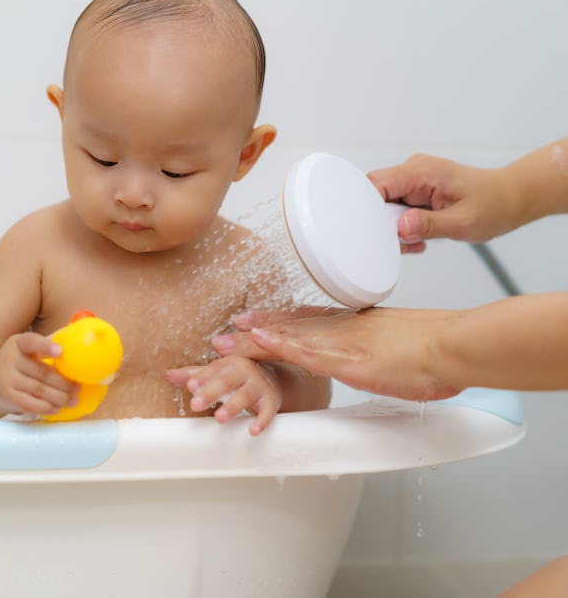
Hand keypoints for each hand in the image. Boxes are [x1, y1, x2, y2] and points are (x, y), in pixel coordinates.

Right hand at [0, 332, 78, 415]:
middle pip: (42, 372)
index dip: (46, 346)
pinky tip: (57, 408)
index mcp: (18, 343)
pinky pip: (30, 404)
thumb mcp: (28, 350)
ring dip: (60, 397)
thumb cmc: (20, 363)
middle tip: (78, 388)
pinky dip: (46, 407)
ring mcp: (5, 378)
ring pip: (39, 389)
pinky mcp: (6, 396)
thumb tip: (78, 335)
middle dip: (64, 382)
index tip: (60, 352)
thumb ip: (49, 343)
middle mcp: (9, 358)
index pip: (31, 342)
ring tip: (73, 400)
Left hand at [165, 355, 281, 435]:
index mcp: (228, 362)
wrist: (272, 379)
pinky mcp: (271, 400)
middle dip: (211, 392)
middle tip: (196, 404)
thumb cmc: (237, 376)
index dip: (202, 378)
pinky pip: (268, 411)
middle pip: (226, 381)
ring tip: (219, 418)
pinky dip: (262, 420)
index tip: (190, 386)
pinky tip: (252, 430)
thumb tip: (167, 375)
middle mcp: (244, 370)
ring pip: (245, 395)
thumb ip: (193, 375)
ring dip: (232, 406)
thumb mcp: (216, 373)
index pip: (212, 370)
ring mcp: (258, 385)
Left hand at [212, 309, 462, 401]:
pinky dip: (279, 345)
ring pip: (290, 338)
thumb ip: (385, 347)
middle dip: (259, 330)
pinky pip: (304, 351)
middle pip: (293, 328)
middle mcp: (343, 329)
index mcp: (357, 325)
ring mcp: (342, 343)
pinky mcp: (347, 359)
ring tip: (226, 340)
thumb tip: (383, 352)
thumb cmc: (440, 348)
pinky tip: (258, 341)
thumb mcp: (404, 344)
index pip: (310, 321)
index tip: (259, 321)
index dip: (281, 322)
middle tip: (230, 329)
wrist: (455, 346)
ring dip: (256, 340)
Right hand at [368, 154, 515, 250]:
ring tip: (418, 240)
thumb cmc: (492, 206)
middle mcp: (413, 170)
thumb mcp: (463, 222)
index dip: (368, 208)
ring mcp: (412, 179)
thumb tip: (400, 227)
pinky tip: (419, 235)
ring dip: (394, 227)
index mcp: (423, 172)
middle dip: (382, 222)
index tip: (378, 231)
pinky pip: (395, 207)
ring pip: (382, 204)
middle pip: (374, 194)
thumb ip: (430, 225)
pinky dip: (402, 225)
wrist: (508, 198)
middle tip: (403, 241)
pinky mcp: (413, 189)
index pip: (377, 183)